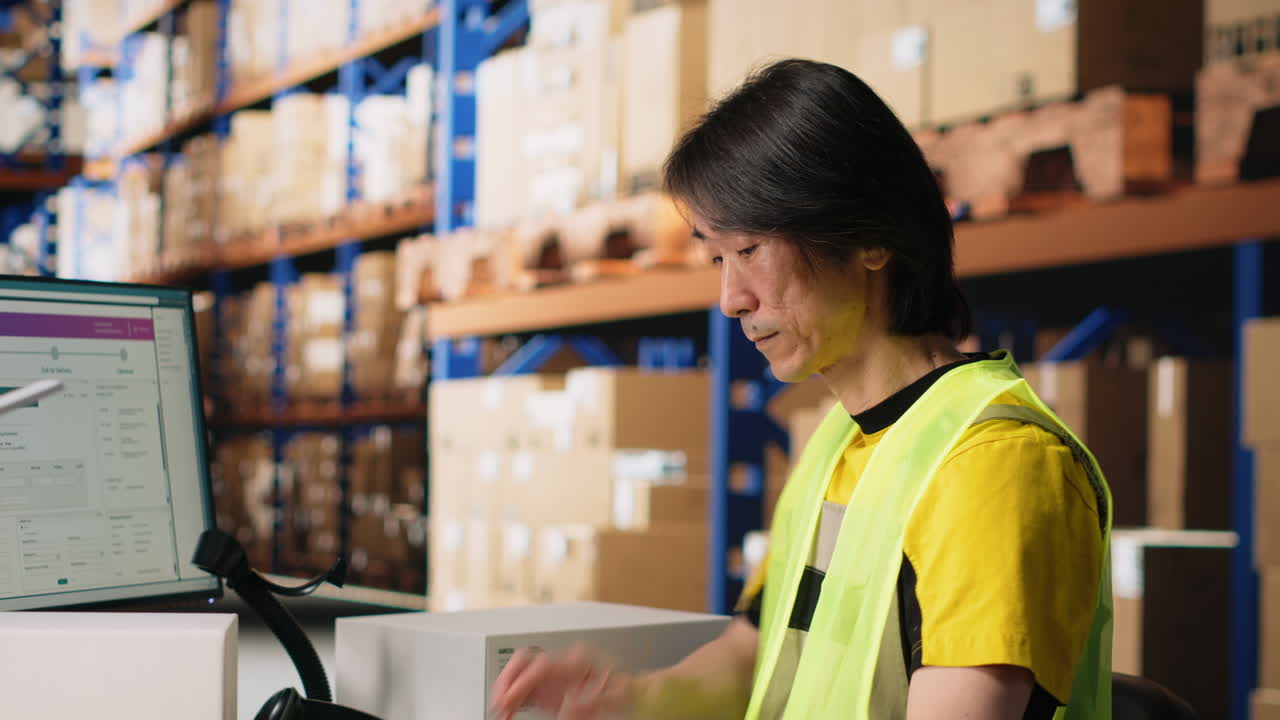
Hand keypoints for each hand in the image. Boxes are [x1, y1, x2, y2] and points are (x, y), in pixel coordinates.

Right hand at [489, 645, 636, 719]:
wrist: (630, 690)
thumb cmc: (624, 691)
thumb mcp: (614, 697)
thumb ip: (590, 702)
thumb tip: (566, 706)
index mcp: (578, 659)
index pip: (542, 664)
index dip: (522, 681)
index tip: (510, 699)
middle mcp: (562, 661)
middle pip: (524, 659)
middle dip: (506, 680)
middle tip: (499, 704)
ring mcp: (554, 672)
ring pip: (518, 670)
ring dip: (505, 688)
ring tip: (499, 710)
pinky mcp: (549, 685)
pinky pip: (523, 685)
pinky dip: (511, 696)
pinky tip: (507, 711)